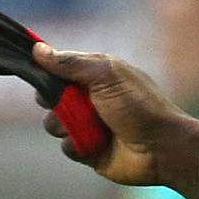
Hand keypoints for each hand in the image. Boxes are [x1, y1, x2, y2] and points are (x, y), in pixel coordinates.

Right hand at [33, 42, 195, 187]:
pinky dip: (75, 146)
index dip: (46, 72)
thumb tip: (38, 49)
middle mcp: (89, 98)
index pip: (59, 69)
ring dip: (64, 126)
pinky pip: (66, 147)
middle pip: (50, 97)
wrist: (160, 148)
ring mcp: (88, 124)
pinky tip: (93, 144)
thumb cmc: (138, 106)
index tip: (39, 75)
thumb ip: (71, 63)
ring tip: (86, 126)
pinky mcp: (87, 149)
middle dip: (52, 102)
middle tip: (66, 104)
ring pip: (54, 124)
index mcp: (95, 75)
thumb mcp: (105, 75)